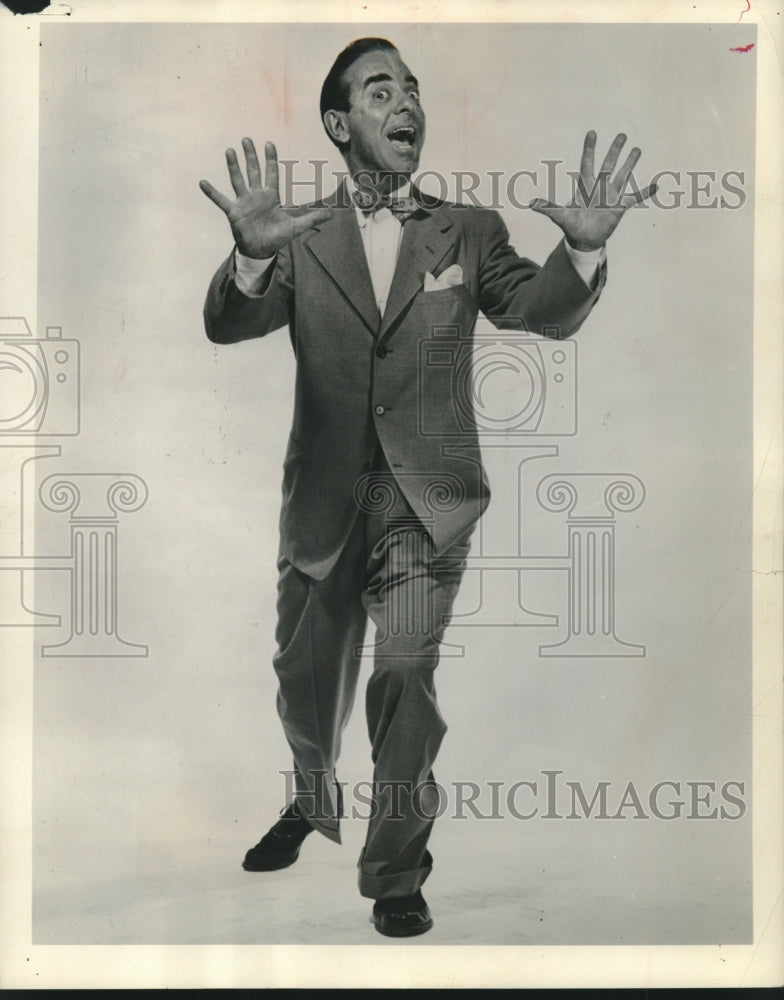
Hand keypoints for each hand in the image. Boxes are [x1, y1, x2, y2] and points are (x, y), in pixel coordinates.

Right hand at [199, 138, 331, 257]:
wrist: (261, 251)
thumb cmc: (277, 237)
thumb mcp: (296, 227)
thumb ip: (313, 218)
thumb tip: (333, 214)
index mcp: (270, 196)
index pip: (272, 173)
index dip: (271, 159)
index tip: (269, 144)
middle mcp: (256, 195)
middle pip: (253, 171)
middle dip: (251, 156)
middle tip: (247, 139)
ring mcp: (243, 203)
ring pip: (238, 180)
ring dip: (234, 166)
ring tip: (229, 151)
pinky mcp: (233, 213)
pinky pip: (221, 200)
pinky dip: (212, 192)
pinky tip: (202, 183)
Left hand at [529, 131, 656, 250]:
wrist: (583, 240)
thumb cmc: (571, 225)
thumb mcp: (560, 217)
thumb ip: (548, 208)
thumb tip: (530, 204)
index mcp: (585, 186)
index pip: (587, 163)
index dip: (589, 148)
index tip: (592, 132)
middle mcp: (599, 187)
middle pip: (608, 165)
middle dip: (615, 150)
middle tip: (622, 135)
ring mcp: (611, 196)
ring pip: (622, 176)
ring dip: (630, 163)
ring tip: (637, 150)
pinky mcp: (620, 207)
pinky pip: (635, 198)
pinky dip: (645, 192)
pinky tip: (656, 185)